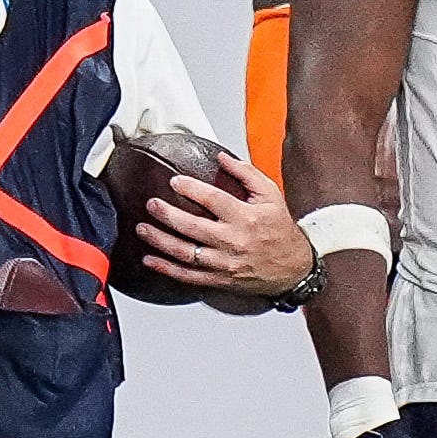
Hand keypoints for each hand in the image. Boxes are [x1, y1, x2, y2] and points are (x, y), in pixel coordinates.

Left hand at [136, 152, 317, 300]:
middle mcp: (234, 241)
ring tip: (142, 229)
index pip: (213, 200)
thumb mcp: (271, 195)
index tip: (175, 181)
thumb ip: (246, 173)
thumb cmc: (280, 229)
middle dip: (167, 215)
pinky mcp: (219, 279)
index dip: (191, 189)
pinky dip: (166, 269)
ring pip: (185, 253)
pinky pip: (187, 276)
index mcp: (246, 217)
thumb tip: (221, 157)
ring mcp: (225, 263)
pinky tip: (149, 260)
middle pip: (193, 227)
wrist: (294, 268)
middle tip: (151, 205)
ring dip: (159, 241)